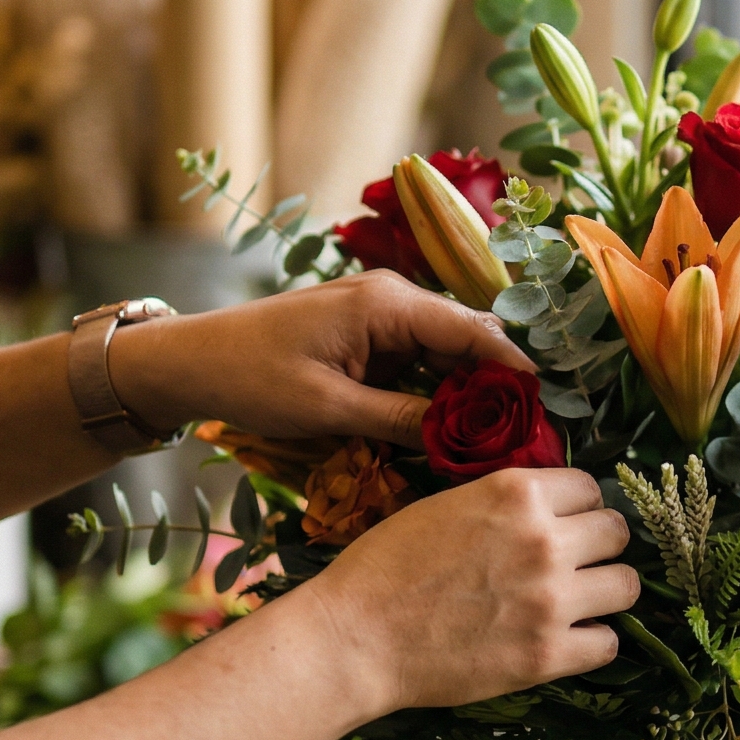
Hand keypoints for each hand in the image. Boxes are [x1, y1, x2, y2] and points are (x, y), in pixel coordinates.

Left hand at [105, 274, 531, 449]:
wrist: (190, 361)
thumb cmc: (252, 377)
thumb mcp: (329, 409)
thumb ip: (401, 420)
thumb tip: (465, 441)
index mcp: (387, 304)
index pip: (474, 331)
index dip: (516, 370)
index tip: (549, 410)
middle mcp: (392, 299)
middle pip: (470, 339)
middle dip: (502, 384)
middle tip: (533, 435)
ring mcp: (382, 315)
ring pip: (450, 352)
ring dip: (474, 391)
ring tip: (505, 438)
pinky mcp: (370, 336)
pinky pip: (423, 360)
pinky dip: (443, 390)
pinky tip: (458, 428)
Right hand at [315, 469, 637, 712]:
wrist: (354, 638)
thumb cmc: (385, 568)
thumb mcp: (445, 505)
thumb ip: (504, 502)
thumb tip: (546, 506)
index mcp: (517, 493)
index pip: (589, 489)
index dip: (577, 508)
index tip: (563, 526)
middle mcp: (544, 540)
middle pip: (617, 533)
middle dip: (599, 546)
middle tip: (575, 564)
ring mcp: (550, 600)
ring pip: (626, 586)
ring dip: (605, 593)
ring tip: (578, 602)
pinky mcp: (546, 656)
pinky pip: (608, 644)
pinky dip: (591, 643)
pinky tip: (565, 640)